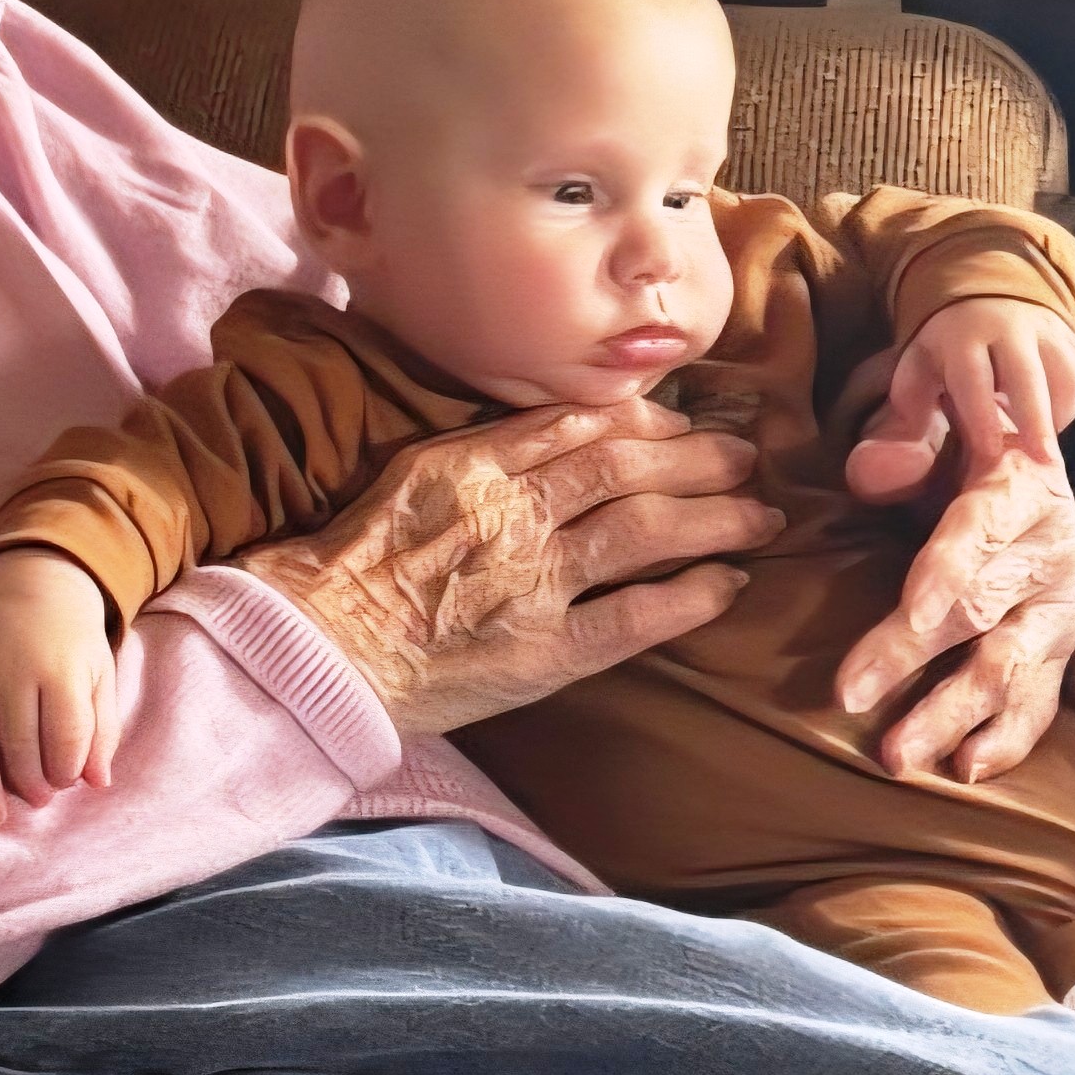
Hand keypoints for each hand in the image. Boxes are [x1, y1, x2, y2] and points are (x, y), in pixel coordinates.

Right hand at [0, 547, 118, 829]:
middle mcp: (10, 666)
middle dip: (28, 782)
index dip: (66, 768)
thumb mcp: (100, 676)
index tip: (67, 782)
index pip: (64, 732)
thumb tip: (98, 783)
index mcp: (58, 666)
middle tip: (38, 801)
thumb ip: (101, 729)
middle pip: (17, 741)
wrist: (31, 591)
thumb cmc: (72, 645)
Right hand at [243, 403, 780, 739]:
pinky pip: (634, 618)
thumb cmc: (350, 567)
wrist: (315, 649)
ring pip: (646, 529)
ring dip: (715, 519)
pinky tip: (728, 586)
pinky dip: (689, 598)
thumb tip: (555, 431)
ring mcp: (531, 582)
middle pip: (628, 467)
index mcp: (475, 464)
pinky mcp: (543, 652)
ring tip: (759, 517)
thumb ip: (483, 452)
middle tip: (747, 459)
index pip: (583, 426)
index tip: (684, 424)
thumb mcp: (410, 478)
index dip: (648, 422)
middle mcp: (512, 514)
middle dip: (700, 459)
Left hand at [830, 439, 1074, 784]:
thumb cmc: (964, 444)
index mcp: (1021, 482)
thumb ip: (902, 443)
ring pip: (1008, 667)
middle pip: (981, 609)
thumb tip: (865, 472)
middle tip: (850, 696)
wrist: (1030, 456)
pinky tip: (966, 770)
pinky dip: (1004, 740)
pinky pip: (1038, 703)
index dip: (948, 567)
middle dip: (912, 656)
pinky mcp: (1059, 652)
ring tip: (901, 756)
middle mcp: (1051, 547)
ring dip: (951, 715)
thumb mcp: (938, 423)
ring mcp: (1059, 607)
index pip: (981, 526)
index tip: (912, 609)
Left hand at [845, 293, 1074, 501]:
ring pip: (1067, 371)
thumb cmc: (945, 345)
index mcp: (964, 337)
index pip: (973, 377)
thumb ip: (909, 408)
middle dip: (1036, 417)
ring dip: (1065, 412)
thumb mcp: (917, 367)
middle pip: (1027, 375)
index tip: (989, 454)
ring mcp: (1046, 333)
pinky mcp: (1072, 339)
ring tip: (1051, 453)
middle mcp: (1009, 331)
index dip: (981, 415)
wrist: (984, 289)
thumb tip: (893, 453)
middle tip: (1043, 461)